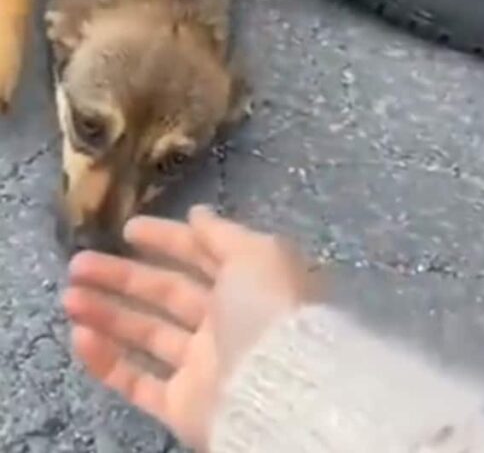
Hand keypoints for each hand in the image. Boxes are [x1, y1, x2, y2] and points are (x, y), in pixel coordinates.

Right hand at [62, 206, 319, 451]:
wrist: (279, 390)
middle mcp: (230, 323)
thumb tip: (198, 213)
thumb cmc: (269, 311)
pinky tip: (79, 335)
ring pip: (148, 334)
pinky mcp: (182, 405)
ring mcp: (205, 366)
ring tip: (68, 296)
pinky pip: (137, 381)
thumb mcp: (257, 253)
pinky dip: (106, 361)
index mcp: (253, 286)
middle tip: (78, 262)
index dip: (170, 240)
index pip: (206, 256)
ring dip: (107, 313)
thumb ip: (223, 233)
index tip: (128, 228)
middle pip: (170, 293)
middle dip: (124, 276)